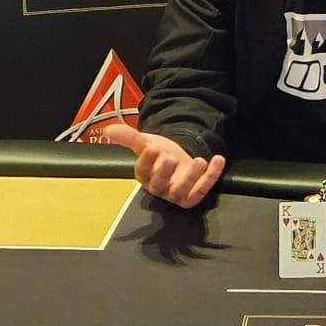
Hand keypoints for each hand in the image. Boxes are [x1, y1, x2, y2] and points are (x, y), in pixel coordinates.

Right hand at [102, 123, 226, 208]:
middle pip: (160, 185)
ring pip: (183, 192)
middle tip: (170, 159)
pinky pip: (202, 190)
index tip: (151, 148)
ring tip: (199, 160)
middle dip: (165, 173)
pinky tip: (218, 159)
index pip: (143, 171)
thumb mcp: (144, 142)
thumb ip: (128, 136)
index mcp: (145, 175)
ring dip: (192, 177)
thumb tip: (108, 130)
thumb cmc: (159, 153)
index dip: (147, 161)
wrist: (177, 159)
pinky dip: (211, 176)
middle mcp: (159, 188)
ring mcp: (177, 194)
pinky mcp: (193, 195)